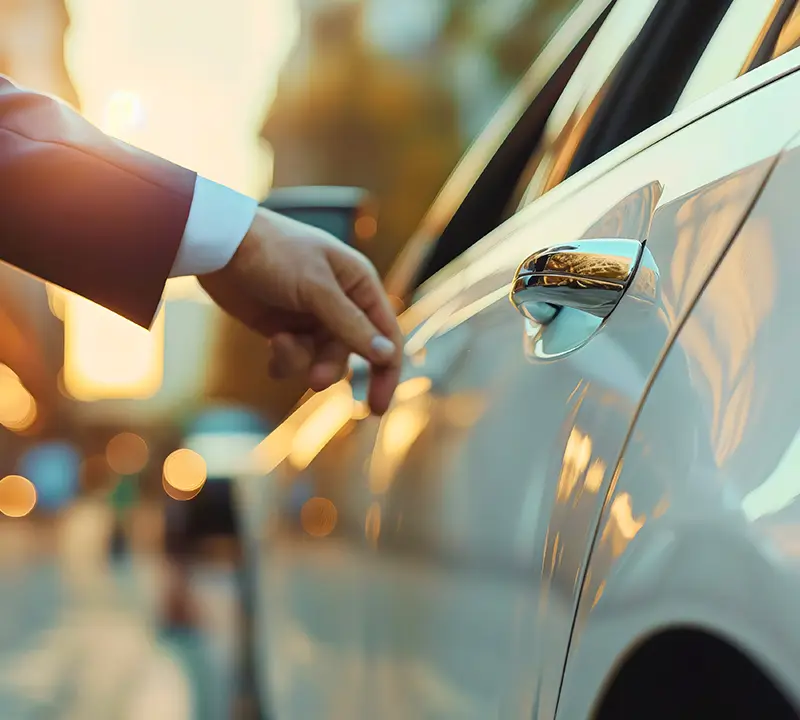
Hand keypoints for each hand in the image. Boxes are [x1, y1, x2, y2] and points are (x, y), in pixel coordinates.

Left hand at [199, 207, 402, 414]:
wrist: (219, 244)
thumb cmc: (274, 253)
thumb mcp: (316, 288)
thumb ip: (351, 324)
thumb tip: (387, 355)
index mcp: (359, 284)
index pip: (386, 335)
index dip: (386, 371)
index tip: (378, 407)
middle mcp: (340, 302)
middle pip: (351, 353)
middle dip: (329, 367)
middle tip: (314, 381)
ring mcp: (311, 317)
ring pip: (319, 360)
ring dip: (300, 360)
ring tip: (278, 343)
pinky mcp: (284, 329)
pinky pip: (294, 360)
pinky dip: (283, 361)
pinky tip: (270, 348)